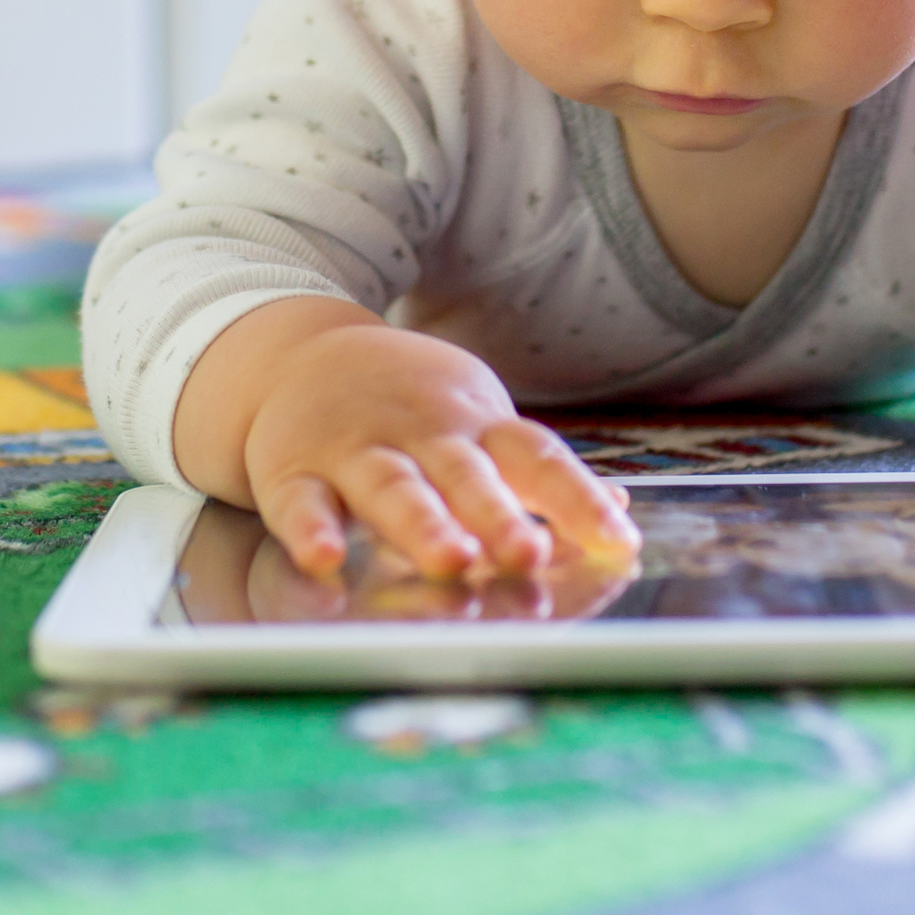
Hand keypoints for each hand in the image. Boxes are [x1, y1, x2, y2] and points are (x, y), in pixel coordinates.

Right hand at [171, 298, 639, 583]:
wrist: (302, 353)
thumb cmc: (411, 408)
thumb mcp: (479, 425)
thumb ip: (538, 474)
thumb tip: (620, 512)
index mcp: (476, 426)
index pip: (537, 458)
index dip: (579, 500)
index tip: (619, 544)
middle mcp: (421, 434)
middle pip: (466, 475)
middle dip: (498, 515)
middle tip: (530, 554)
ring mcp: (356, 450)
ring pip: (393, 488)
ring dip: (423, 525)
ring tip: (452, 561)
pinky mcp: (294, 470)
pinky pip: (302, 502)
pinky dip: (311, 530)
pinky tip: (325, 559)